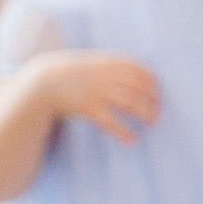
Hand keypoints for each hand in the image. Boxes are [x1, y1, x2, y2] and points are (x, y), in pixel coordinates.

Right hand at [31, 49, 159, 143]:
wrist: (44, 83)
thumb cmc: (72, 73)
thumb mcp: (93, 63)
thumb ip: (114, 68)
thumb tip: (138, 76)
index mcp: (110, 64)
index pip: (141, 71)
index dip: (153, 83)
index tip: (157, 93)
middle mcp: (107, 77)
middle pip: (140, 88)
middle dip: (154, 100)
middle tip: (158, 111)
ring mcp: (99, 93)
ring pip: (131, 103)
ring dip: (145, 114)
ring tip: (153, 122)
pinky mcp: (90, 109)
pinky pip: (112, 122)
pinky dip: (124, 132)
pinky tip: (132, 140)